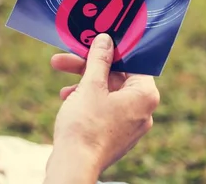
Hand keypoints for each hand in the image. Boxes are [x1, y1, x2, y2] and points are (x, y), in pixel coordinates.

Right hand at [49, 34, 158, 173]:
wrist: (74, 165)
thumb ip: (99, 59)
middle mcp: (143, 110)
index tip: (95, 42)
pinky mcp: (115, 135)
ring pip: (107, 93)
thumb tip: (106, 39)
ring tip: (60, 83)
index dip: (112, 50)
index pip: (133, 62)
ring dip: (83, 83)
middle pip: (116, 77)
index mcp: (145, 95)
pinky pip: (104, 108)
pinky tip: (67, 99)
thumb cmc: (85, 125)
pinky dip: (87, 100)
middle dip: (87, 67)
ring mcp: (130, 125)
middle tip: (65, 59)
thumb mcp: (91, 85)